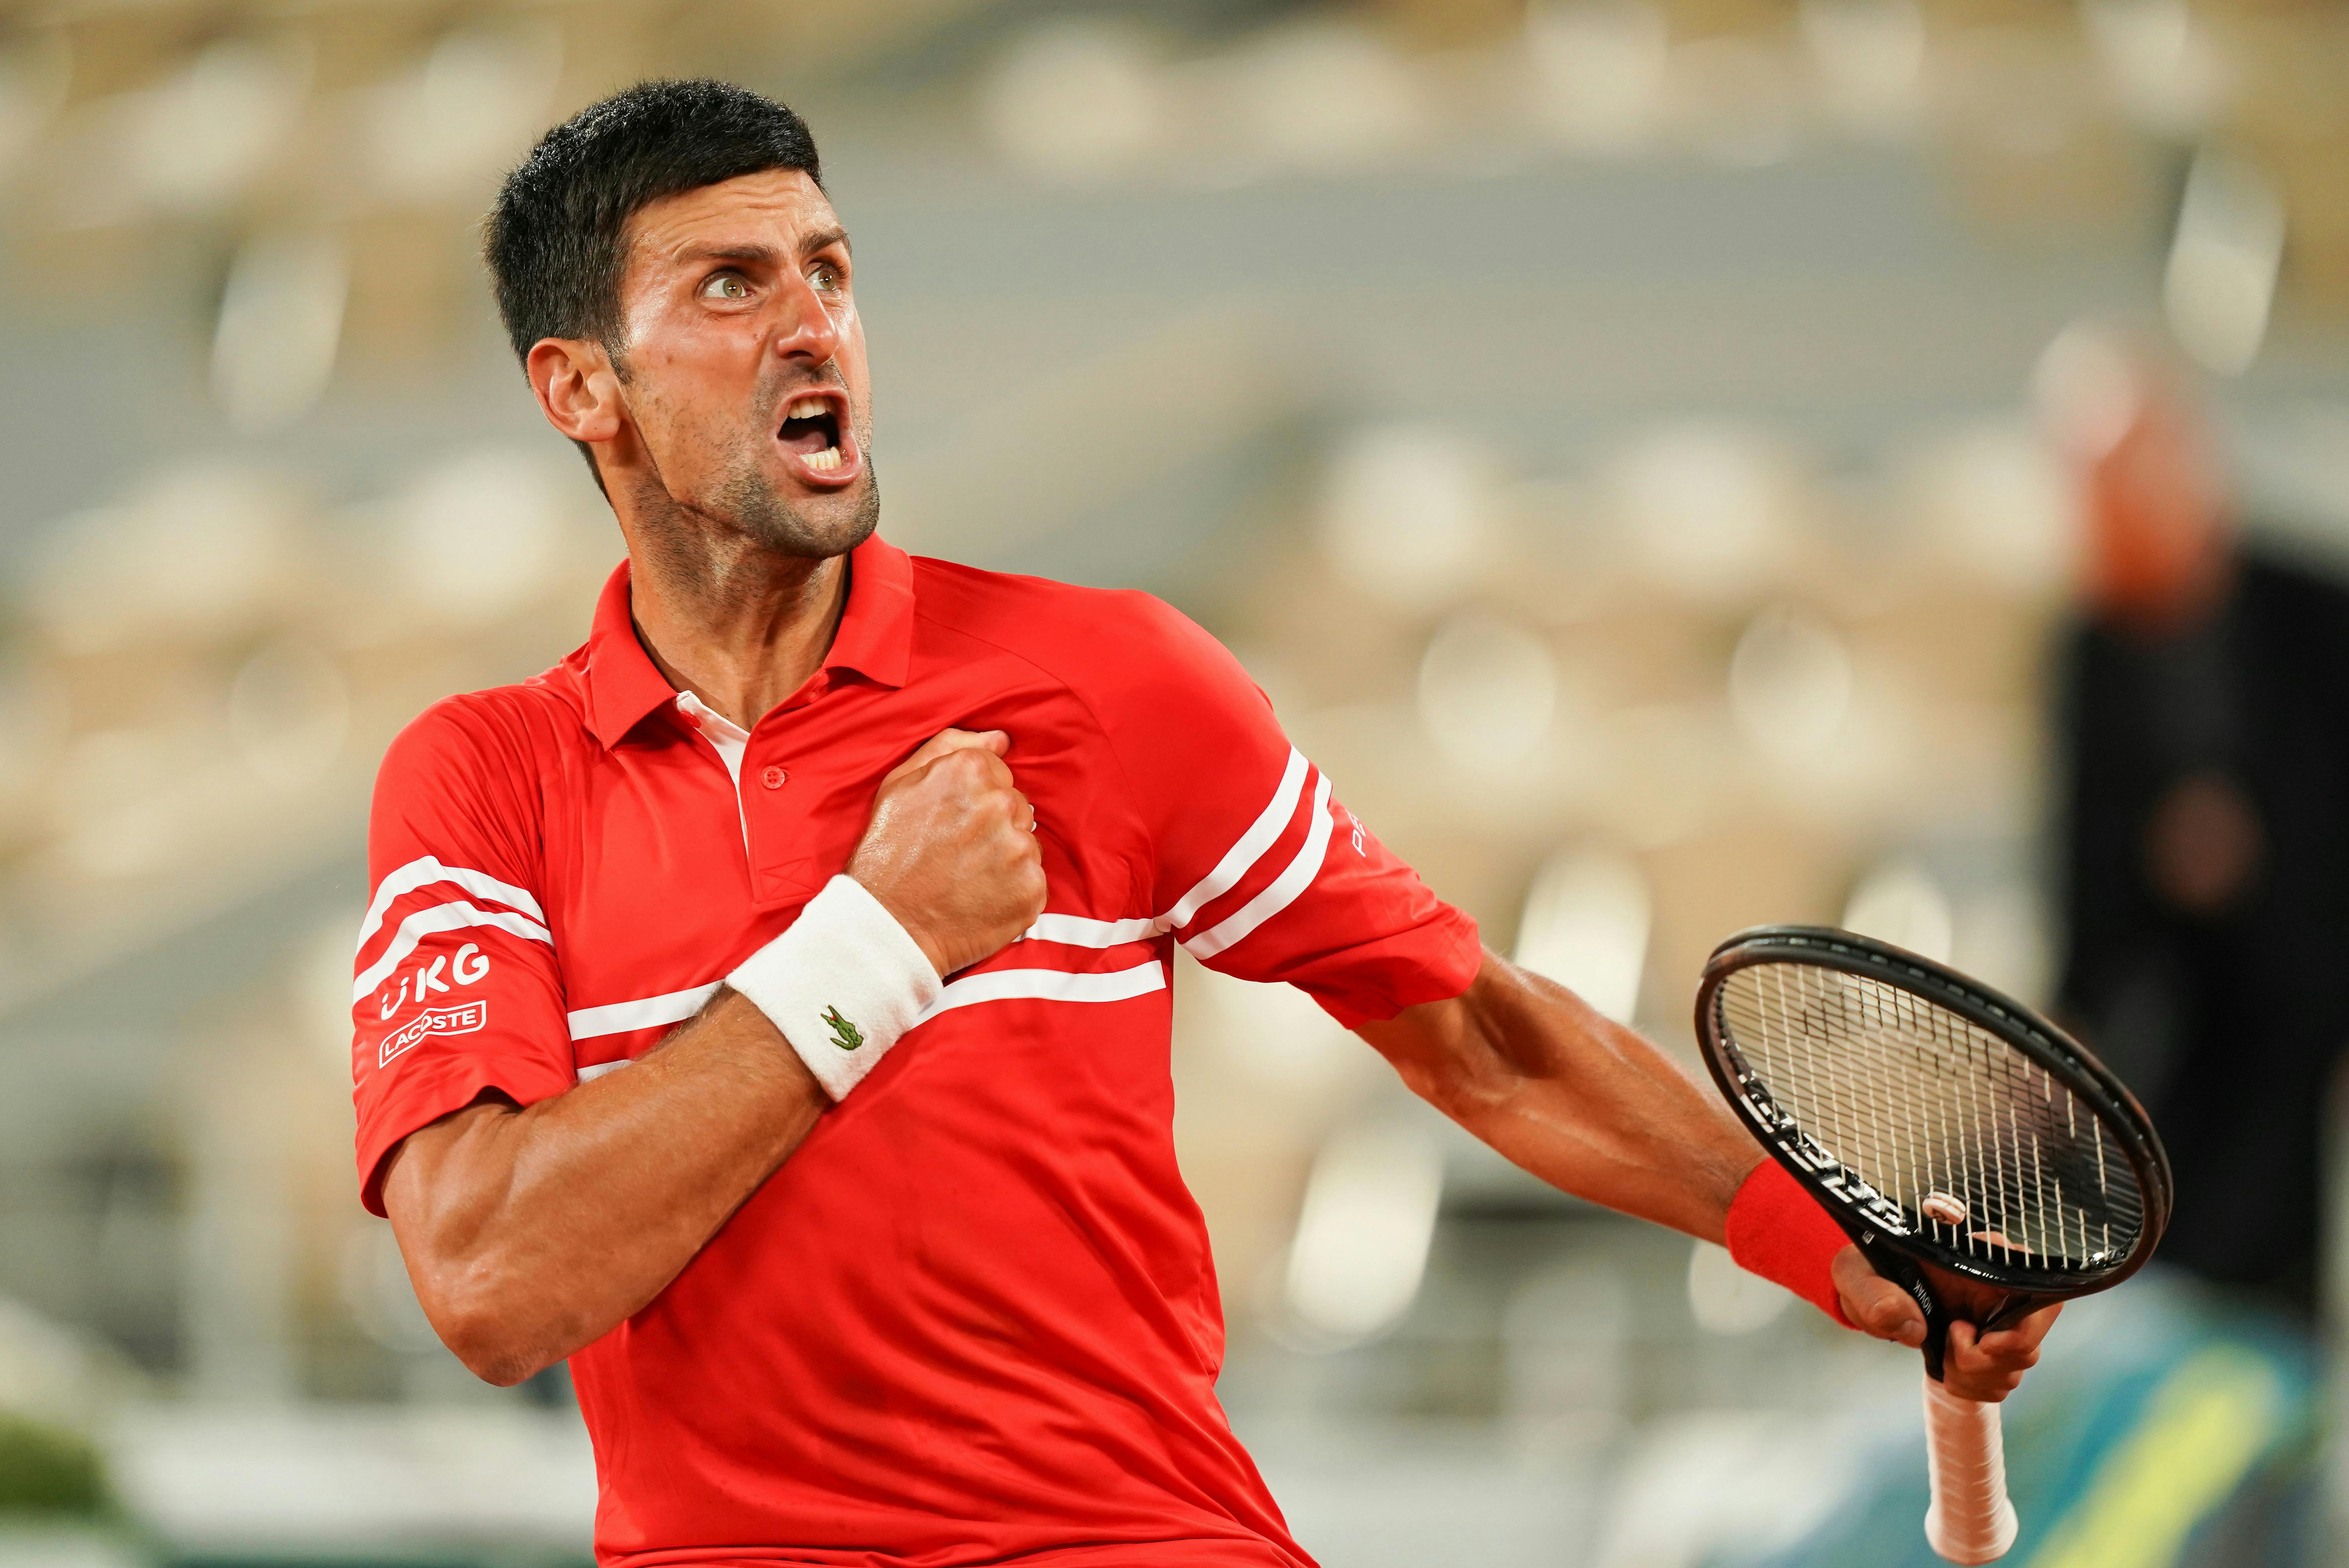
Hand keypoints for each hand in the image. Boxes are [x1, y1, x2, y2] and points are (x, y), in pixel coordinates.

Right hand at [848, 729, 1045, 976]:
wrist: (886, 927)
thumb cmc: (885, 853)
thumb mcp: (899, 785)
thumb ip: (949, 747)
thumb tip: (1000, 738)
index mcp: (969, 770)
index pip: (997, 772)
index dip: (973, 799)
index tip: (951, 822)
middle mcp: (1000, 804)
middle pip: (1016, 806)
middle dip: (993, 825)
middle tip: (956, 853)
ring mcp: (1019, 849)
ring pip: (1026, 843)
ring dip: (1005, 857)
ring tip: (966, 877)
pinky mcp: (1032, 889)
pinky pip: (1033, 880)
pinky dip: (1012, 890)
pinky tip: (981, 898)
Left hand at [1831, 1246, 2061, 1402]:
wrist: (1875, 1296)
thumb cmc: (1870, 1273)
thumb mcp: (1857, 1276)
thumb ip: (1875, 1295)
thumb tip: (1910, 1326)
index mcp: (1978, 1259)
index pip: (2033, 1284)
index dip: (2015, 1325)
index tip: (1964, 1330)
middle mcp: (2003, 1287)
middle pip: (2027, 1340)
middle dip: (1983, 1360)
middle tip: (1948, 1341)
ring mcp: (2004, 1319)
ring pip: (2018, 1365)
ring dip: (1974, 1375)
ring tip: (1943, 1352)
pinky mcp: (1998, 1346)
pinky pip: (2004, 1382)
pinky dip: (1973, 1387)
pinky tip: (1950, 1367)